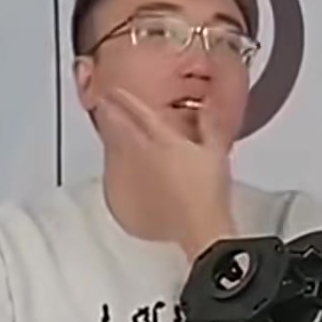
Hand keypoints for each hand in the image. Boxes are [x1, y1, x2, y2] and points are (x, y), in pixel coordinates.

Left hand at [98, 87, 234, 258]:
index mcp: (162, 139)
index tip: (115, 92)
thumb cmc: (209, 192)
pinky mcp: (121, 199)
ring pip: (110, 150)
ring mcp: (126, 177)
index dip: (124, 99)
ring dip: (110, 140)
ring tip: (114, 136)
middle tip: (106, 106)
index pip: (136, 112)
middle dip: (110, 115)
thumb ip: (210, 124)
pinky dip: (115, 170)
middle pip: (115, 128)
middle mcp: (138, 154)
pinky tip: (122, 171)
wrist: (200, 229)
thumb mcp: (216, 151)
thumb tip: (207, 106)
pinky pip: (112, 178)